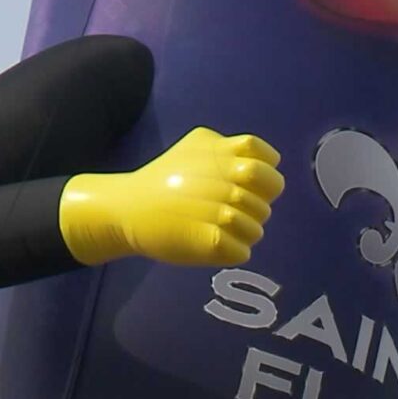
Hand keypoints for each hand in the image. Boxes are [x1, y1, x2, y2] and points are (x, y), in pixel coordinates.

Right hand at [59, 129, 283, 267]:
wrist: (129, 208)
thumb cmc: (165, 179)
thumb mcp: (196, 147)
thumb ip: (229, 150)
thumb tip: (259, 162)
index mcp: (224, 154)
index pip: (268, 162)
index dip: (266, 177)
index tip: (248, 186)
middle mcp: (228, 181)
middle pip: (268, 197)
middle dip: (257, 206)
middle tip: (233, 211)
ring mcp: (222, 213)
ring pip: (257, 228)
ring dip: (243, 232)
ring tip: (218, 228)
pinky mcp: (214, 242)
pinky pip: (242, 251)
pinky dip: (231, 250)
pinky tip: (212, 243)